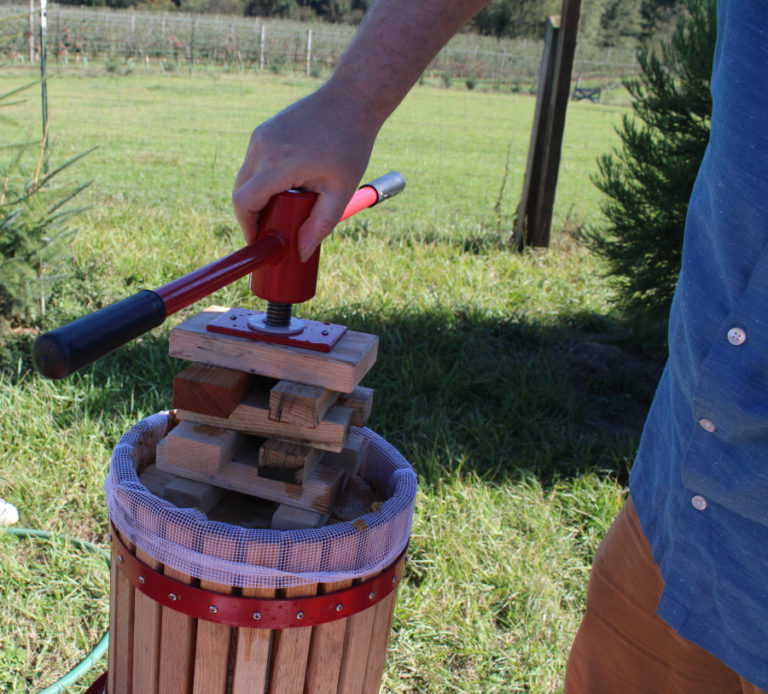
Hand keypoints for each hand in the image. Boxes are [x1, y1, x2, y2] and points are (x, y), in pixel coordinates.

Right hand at [232, 83, 379, 260]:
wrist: (351, 100)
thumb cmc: (350, 145)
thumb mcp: (340, 191)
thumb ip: (320, 225)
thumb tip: (300, 253)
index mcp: (279, 164)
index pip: (245, 203)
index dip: (247, 227)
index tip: (259, 241)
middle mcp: (263, 147)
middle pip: (240, 192)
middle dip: (251, 216)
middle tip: (271, 231)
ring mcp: (261, 135)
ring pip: (245, 177)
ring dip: (257, 197)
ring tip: (281, 209)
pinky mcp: (263, 129)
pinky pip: (254, 162)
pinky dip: (262, 179)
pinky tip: (284, 187)